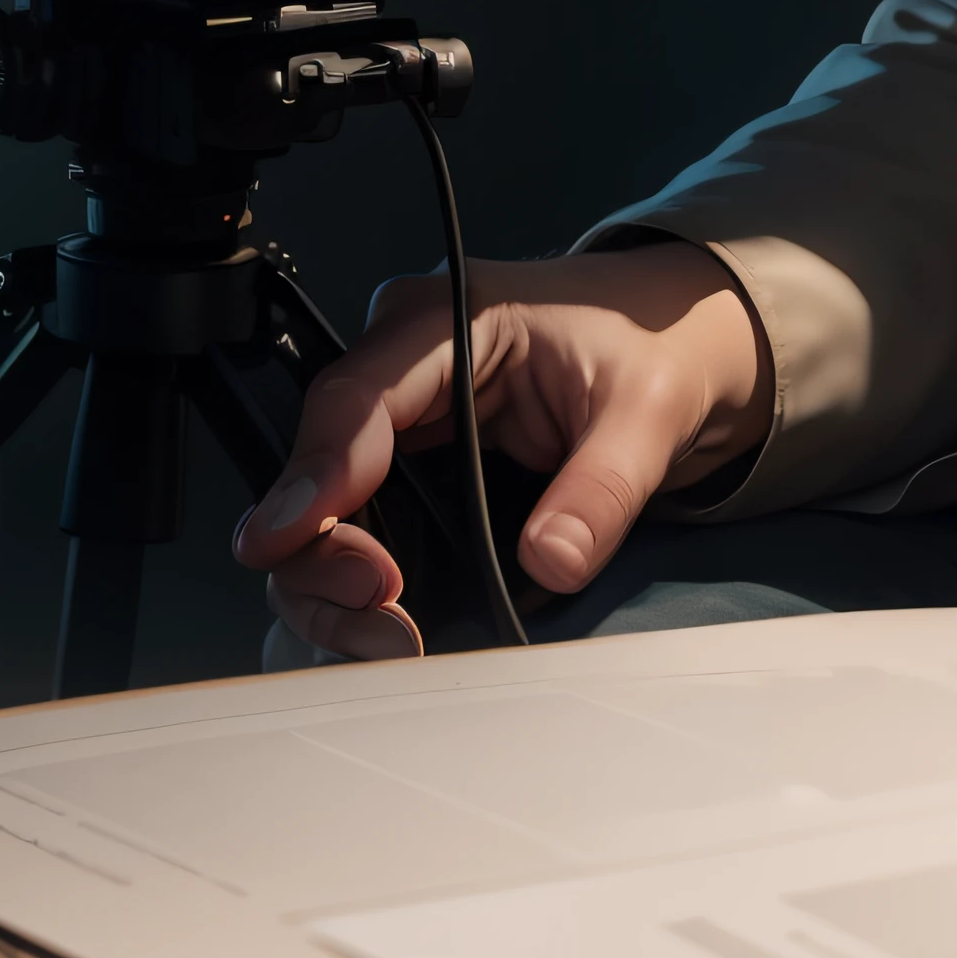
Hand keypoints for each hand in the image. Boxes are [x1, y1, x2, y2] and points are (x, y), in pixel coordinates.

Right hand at [233, 241, 772, 659]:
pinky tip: (391, 626)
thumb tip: (552, 560)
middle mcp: (401, 366)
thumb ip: (603, 483)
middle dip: (325, 551)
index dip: (315, 472)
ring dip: (333, 585)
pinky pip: (354, 532)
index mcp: (448, 319)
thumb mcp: (648, 408)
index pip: (357, 395)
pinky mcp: (404, 471)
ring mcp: (395, 423)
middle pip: (315, 464)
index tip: (287, 540)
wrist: (669, 348)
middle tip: (381, 611)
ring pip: (318, 513)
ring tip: (392, 638)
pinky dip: (356, 589)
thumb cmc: (650, 347)